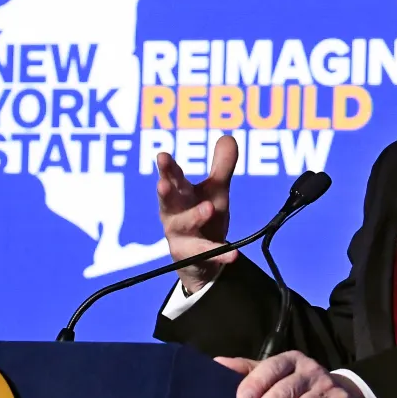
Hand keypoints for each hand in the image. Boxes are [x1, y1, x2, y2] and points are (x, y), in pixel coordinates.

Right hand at [156, 135, 238, 292]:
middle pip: (168, 201)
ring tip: (208, 208)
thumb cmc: (203, 217)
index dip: (167, 168)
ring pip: (183, 225)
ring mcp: (180, 236)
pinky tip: (233, 253)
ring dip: (193, 216)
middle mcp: (174, 214)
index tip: (162, 156)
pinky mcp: (192, 256)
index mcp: (179, 194)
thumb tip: (228, 136)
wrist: (201, 261)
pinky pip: (207, 254)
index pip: (172, 178)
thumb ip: (221, 166)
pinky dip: (220, 254)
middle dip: (165, 191)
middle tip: (163, 183)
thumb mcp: (215, 191)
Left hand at [215, 351, 372, 397]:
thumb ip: (246, 371)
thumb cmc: (295, 385)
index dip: (257, 382)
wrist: (340, 396)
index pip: (272, 367)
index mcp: (291, 359)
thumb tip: (216, 363)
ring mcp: (327, 388)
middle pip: (287, 389)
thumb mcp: (272, 374)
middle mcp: (311, 370)